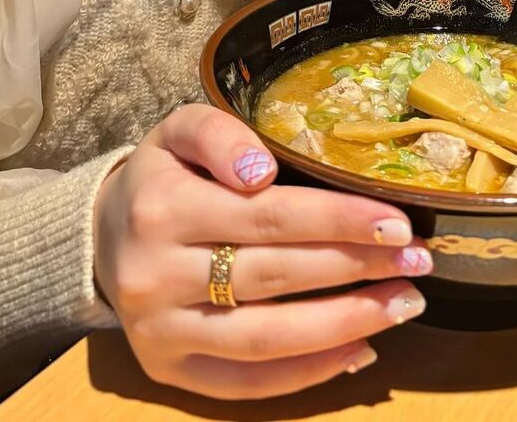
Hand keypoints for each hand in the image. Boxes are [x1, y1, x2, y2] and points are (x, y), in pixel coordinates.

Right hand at [93, 105, 430, 398]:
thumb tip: (261, 168)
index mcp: (163, 206)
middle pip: (276, 274)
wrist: (100, 235)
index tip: (396, 220)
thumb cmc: (162, 177)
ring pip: (266, 338)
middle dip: (356, 267)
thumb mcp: (179, 131)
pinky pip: (243, 385)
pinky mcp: (166, 371)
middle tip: (417, 258)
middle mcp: (156, 274)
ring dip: (345, 323)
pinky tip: (359, 348)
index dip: (339, 219)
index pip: (270, 215)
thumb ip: (219, 133)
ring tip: (403, 302)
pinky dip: (307, 373)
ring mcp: (160, 331)